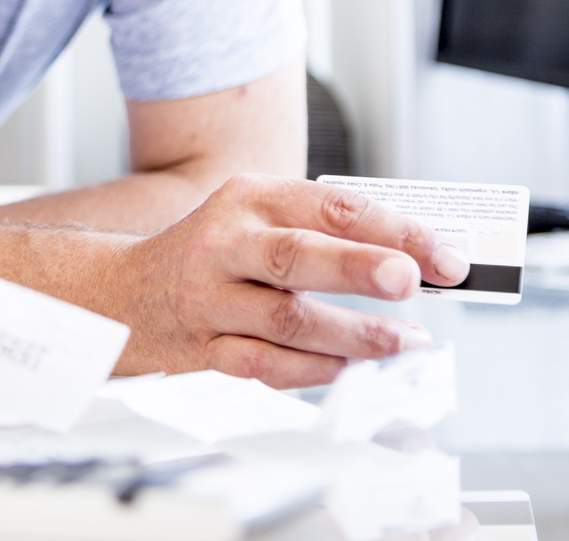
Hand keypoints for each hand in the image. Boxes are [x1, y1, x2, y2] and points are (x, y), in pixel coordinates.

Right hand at [113, 174, 469, 386]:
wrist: (124, 292)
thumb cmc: (215, 252)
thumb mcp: (259, 216)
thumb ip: (327, 231)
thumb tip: (417, 257)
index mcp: (249, 198)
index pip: (331, 207)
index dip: (394, 229)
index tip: (443, 256)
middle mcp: (225, 244)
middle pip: (297, 255)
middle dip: (359, 267)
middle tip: (410, 280)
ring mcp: (210, 299)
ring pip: (286, 320)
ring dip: (353, 335)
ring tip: (403, 340)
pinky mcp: (203, 348)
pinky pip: (264, 365)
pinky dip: (312, 370)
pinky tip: (348, 368)